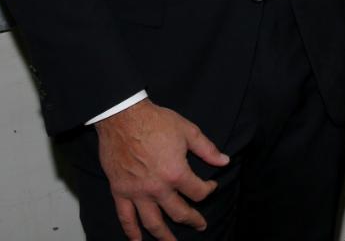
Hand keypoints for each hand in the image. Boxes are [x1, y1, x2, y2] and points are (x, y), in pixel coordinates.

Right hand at [95, 99, 229, 239]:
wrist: (123, 117)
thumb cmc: (156, 122)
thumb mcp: (188, 131)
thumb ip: (207, 149)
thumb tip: (224, 161)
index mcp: (176, 173)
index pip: (198, 192)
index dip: (209, 190)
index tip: (211, 186)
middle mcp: (157, 188)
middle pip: (179, 213)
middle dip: (193, 220)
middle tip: (200, 225)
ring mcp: (137, 193)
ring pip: (153, 222)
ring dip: (164, 236)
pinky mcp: (120, 192)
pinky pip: (125, 217)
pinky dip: (131, 232)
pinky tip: (137, 240)